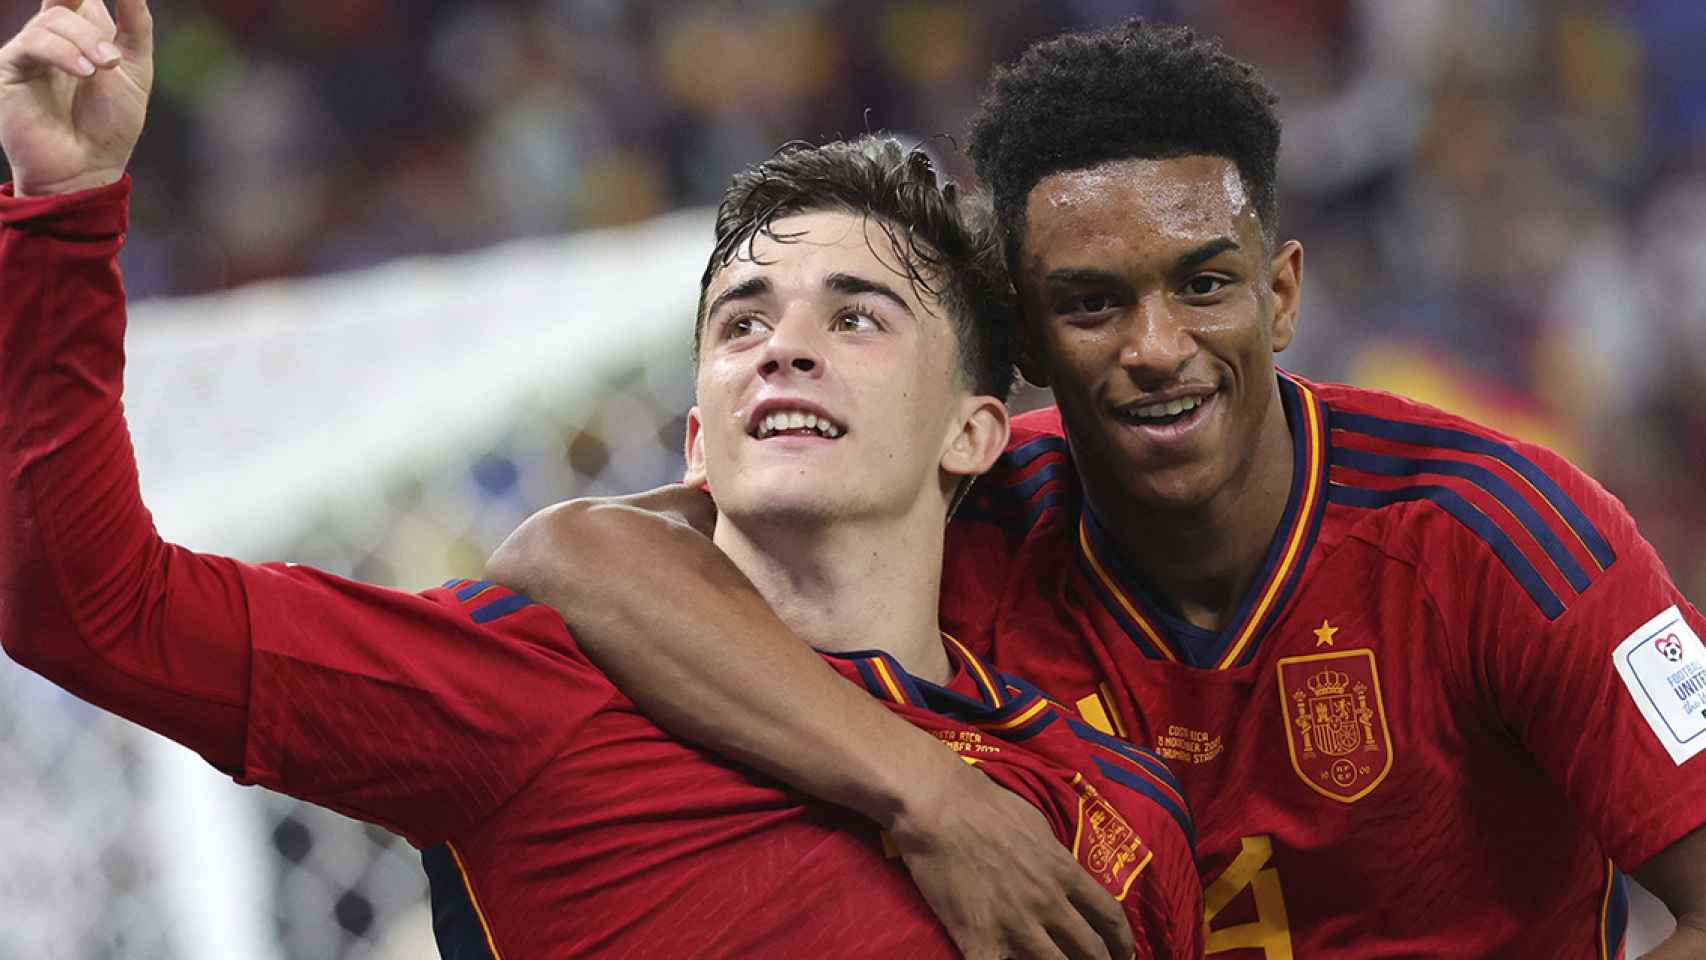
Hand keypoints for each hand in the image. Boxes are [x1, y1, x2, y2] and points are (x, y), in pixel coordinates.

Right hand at [0, 0, 152, 195]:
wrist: (88, 167)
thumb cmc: (111, 123)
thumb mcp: (136, 69)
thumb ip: (136, 25)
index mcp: (83, 30)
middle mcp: (54, 34)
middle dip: (86, 7)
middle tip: (113, 46)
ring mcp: (31, 49)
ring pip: (54, 19)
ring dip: (86, 40)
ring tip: (107, 68)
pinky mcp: (11, 66)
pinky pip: (34, 43)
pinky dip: (63, 52)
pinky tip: (85, 71)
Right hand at [891, 758, 1135, 959]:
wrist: (939, 807)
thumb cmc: (986, 805)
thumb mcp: (1037, 825)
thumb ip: (1056, 857)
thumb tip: (1066, 874)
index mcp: (1065, 872)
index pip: (1110, 917)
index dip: (1123, 942)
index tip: (1124, 954)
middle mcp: (1049, 903)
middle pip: (1090, 951)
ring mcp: (1016, 924)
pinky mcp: (980, 939)